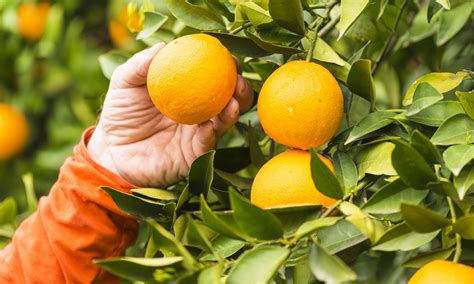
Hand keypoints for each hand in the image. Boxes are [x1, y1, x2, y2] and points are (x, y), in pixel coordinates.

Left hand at [87, 44, 253, 186]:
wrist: (112, 151)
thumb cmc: (119, 114)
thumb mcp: (124, 84)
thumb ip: (140, 65)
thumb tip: (163, 46)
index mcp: (187, 92)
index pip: (213, 76)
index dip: (225, 66)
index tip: (228, 57)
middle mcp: (199, 112)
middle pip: (229, 98)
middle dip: (241, 88)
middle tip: (237, 79)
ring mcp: (198, 134)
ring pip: (224, 121)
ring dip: (233, 110)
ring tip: (234, 100)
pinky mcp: (193, 155)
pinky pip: (207, 143)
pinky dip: (212, 132)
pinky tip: (211, 122)